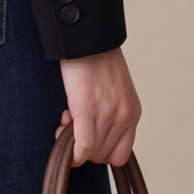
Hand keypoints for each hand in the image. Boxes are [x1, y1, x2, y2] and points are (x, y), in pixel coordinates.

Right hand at [58, 48, 140, 166]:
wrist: (88, 38)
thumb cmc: (97, 60)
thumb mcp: (116, 91)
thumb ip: (111, 114)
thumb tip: (91, 136)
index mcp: (133, 113)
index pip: (120, 154)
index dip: (99, 152)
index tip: (86, 136)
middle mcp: (124, 117)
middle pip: (103, 155)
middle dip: (84, 146)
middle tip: (72, 123)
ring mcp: (108, 114)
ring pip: (91, 152)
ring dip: (73, 142)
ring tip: (67, 116)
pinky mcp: (87, 109)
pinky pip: (83, 147)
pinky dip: (72, 153)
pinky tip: (61, 137)